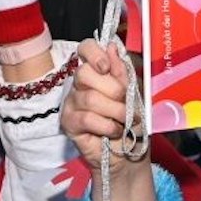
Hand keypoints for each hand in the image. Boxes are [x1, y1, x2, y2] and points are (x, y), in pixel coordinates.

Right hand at [62, 39, 147, 173]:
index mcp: (96, 72)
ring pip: (90, 98)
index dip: (94, 53)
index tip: (106, 67)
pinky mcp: (69, 123)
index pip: (85, 49)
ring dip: (115, 111)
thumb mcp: (132, 94)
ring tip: (124, 121)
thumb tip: (112, 47)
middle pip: (85, 73)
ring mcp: (71, 103)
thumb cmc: (130, 122)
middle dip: (112, 89)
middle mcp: (79, 84)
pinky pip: (87, 118)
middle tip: (124, 102)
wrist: (128, 153)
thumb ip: (121, 72)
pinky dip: (107, 125)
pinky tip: (114, 131)